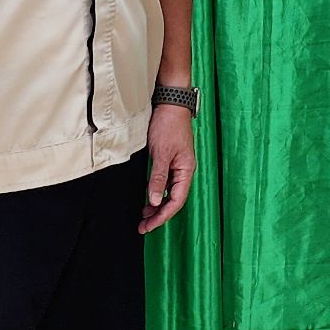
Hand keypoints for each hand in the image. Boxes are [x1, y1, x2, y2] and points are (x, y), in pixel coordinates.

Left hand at [140, 101, 195, 233]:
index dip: (162, 216)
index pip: (176, 201)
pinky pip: (166, 183)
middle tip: (143, 226)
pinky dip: (157, 192)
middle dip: (159, 215)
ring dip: (157, 205)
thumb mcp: (161, 153)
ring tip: (143, 214)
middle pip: (173, 200)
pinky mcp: (171, 160)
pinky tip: (149, 197)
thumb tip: (155, 201)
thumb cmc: (168, 125)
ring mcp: (178, 165)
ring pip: (169, 192)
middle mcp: (184, 171)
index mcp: (186, 170)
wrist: (170, 104)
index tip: (148, 226)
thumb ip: (158, 178)